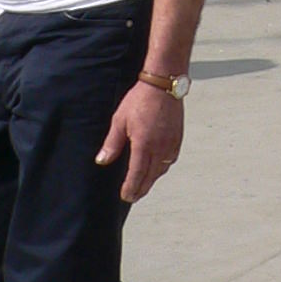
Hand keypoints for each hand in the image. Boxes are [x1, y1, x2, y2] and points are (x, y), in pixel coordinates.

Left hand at [96, 83, 183, 203]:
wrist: (163, 84)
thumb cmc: (140, 100)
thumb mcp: (119, 121)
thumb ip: (112, 144)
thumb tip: (102, 161)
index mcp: (144, 145)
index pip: (137, 175)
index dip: (131, 188)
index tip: (126, 196)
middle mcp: (160, 147)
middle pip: (150, 176)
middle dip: (141, 189)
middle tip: (133, 197)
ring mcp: (171, 143)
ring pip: (162, 169)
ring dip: (152, 179)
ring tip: (143, 184)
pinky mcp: (178, 137)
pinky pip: (170, 159)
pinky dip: (163, 167)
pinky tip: (158, 167)